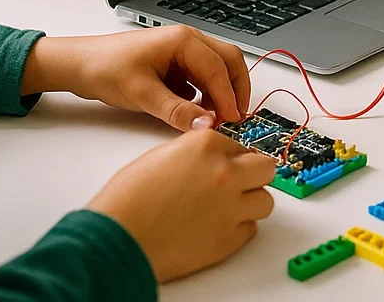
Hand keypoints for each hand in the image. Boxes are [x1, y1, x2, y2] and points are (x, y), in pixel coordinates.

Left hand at [20, 25, 251, 129]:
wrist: (78, 64)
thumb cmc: (106, 70)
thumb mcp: (142, 95)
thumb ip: (177, 111)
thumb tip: (206, 125)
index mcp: (183, 40)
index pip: (219, 68)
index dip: (228, 97)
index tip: (231, 121)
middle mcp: (188, 39)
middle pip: (228, 59)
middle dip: (236, 88)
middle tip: (236, 116)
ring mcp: (182, 49)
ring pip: (217, 66)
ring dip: (221, 90)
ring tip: (216, 117)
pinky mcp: (174, 61)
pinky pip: (201, 74)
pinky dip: (206, 91)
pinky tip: (197, 109)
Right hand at [88, 129, 274, 283]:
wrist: (117, 238)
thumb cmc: (129, 198)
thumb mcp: (163, 155)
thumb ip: (196, 152)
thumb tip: (212, 157)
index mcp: (207, 145)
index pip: (241, 144)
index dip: (233, 156)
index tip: (229, 164)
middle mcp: (225, 172)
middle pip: (266, 167)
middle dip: (254, 174)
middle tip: (240, 182)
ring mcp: (230, 207)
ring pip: (265, 200)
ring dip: (250, 202)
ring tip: (228, 207)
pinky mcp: (228, 239)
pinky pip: (250, 229)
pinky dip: (238, 228)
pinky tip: (217, 226)